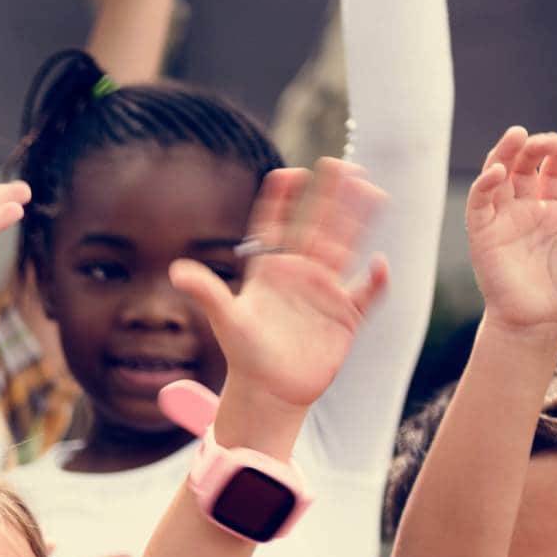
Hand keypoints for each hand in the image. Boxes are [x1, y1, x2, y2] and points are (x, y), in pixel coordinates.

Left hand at [169, 156, 386, 410]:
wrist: (269, 393)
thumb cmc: (243, 355)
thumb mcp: (225, 319)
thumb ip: (206, 291)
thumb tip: (176, 270)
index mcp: (270, 271)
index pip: (276, 227)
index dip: (282, 200)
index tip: (290, 172)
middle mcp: (300, 275)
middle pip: (318, 226)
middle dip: (330, 196)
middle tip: (341, 163)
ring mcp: (325, 293)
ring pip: (346, 248)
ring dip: (358, 221)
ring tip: (372, 190)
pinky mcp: (345, 317)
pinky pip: (365, 294)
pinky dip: (374, 282)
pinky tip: (380, 265)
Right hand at [461, 127, 556, 338]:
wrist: (542, 322)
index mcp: (554, 212)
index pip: (555, 170)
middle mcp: (526, 212)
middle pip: (525, 166)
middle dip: (534, 147)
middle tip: (548, 139)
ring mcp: (503, 222)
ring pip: (498, 177)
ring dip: (504, 154)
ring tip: (518, 135)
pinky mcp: (483, 235)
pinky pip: (479, 203)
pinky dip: (484, 184)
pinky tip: (499, 171)